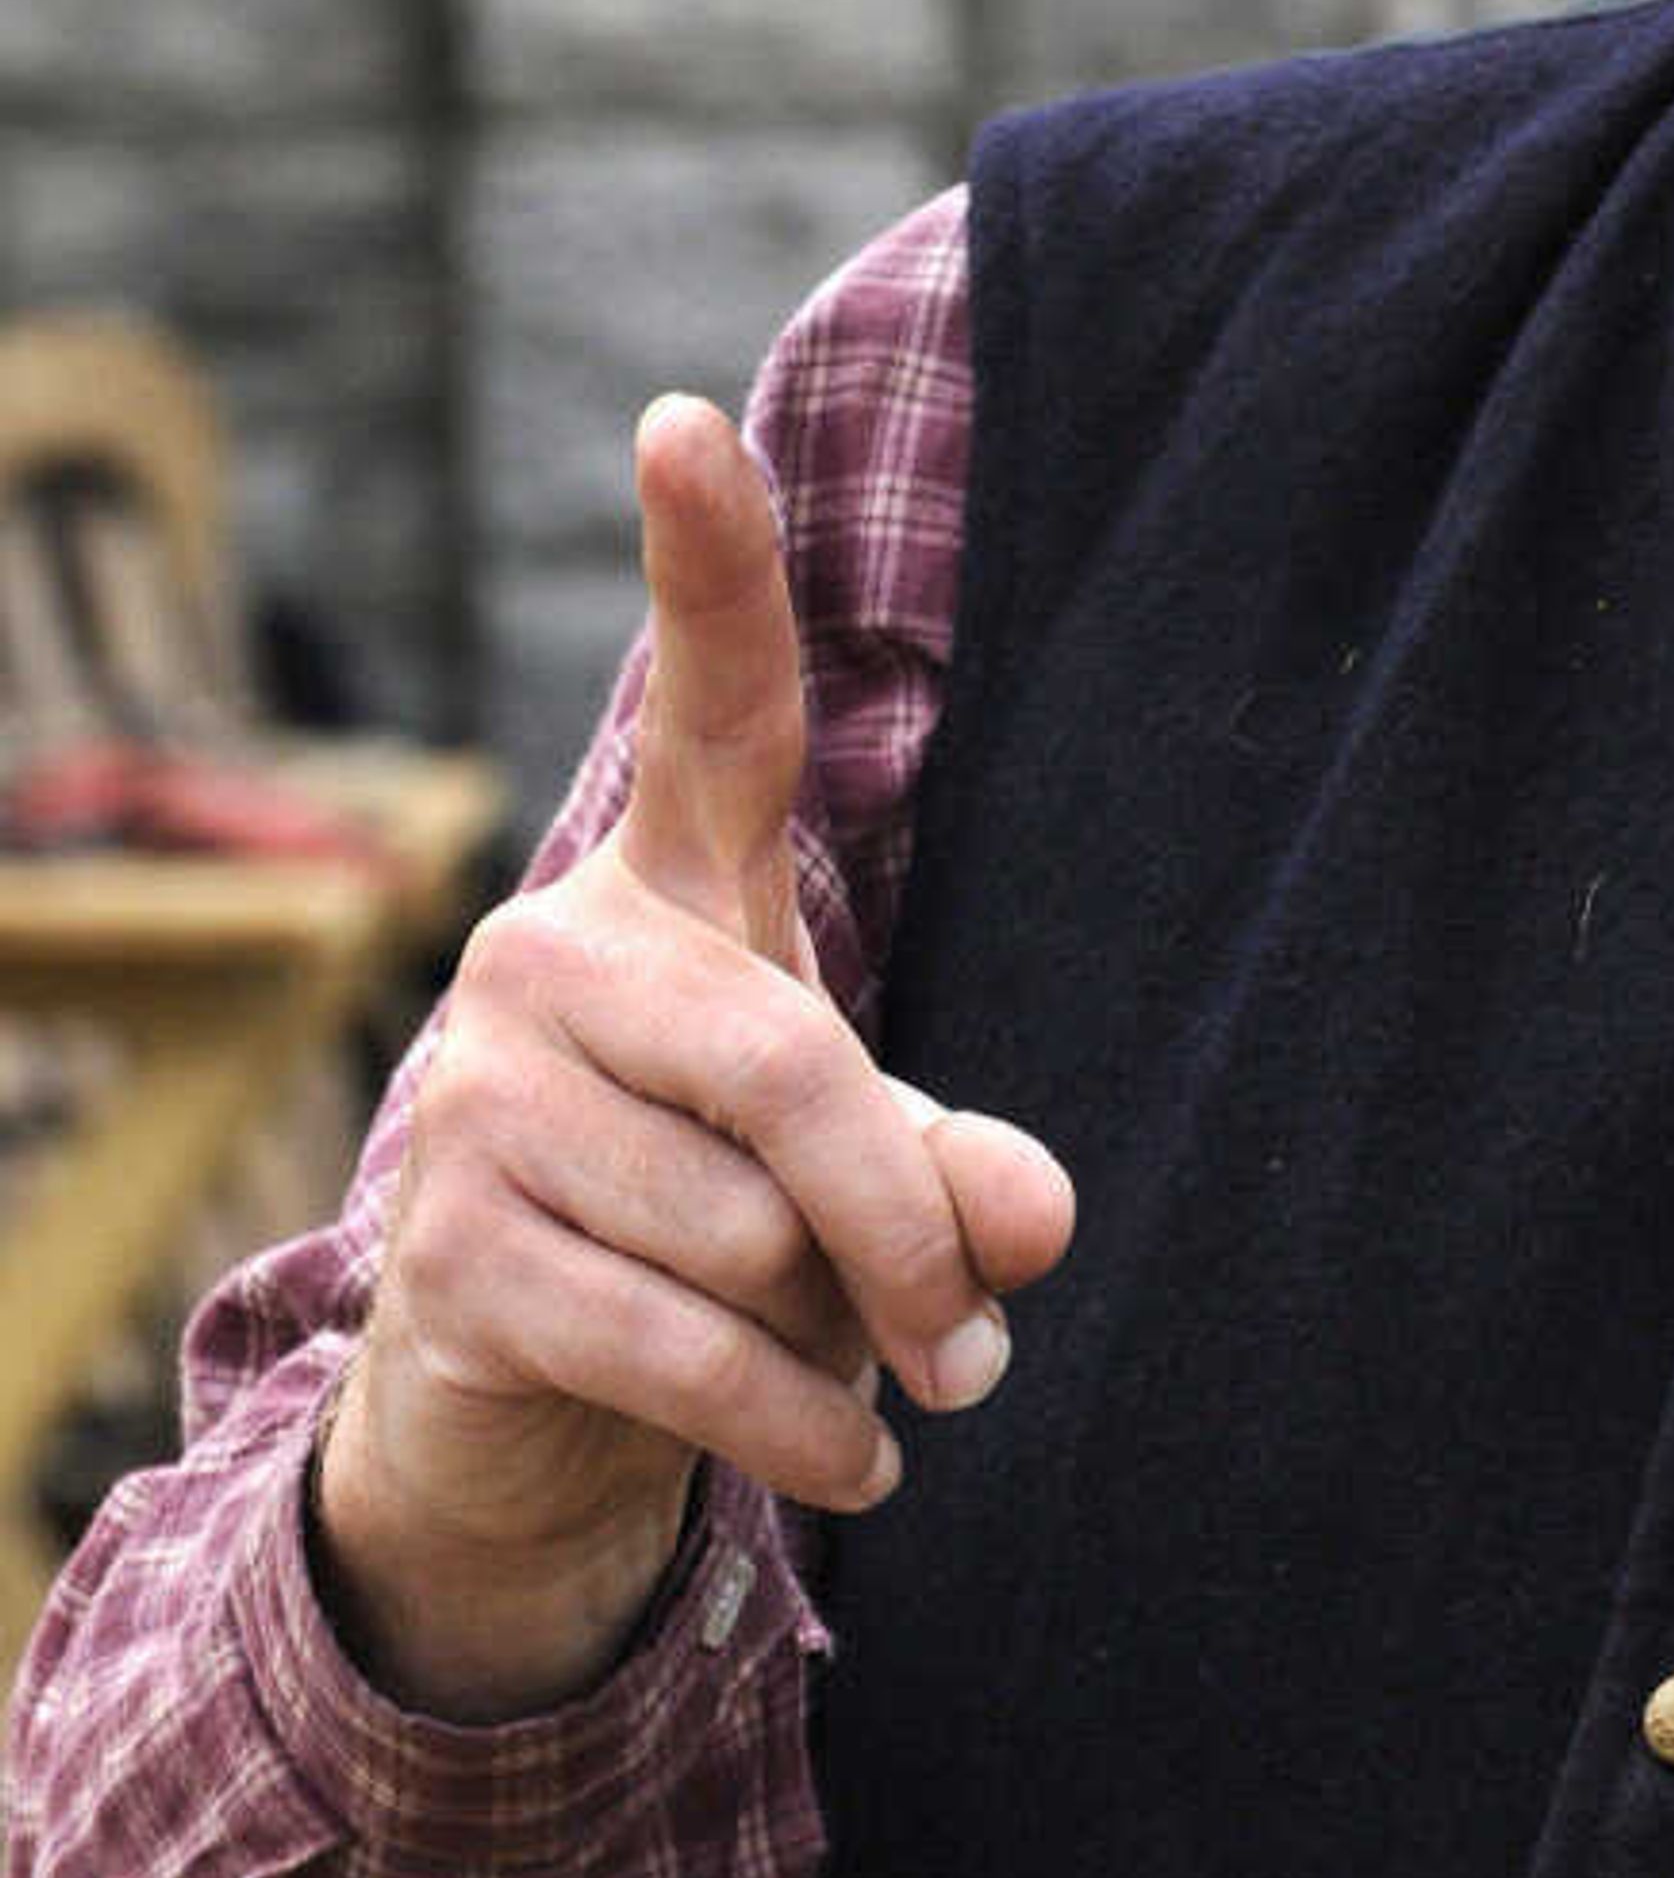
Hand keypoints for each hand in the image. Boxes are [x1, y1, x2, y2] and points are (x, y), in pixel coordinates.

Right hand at [316, 395, 1073, 1719]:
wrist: (525, 1397)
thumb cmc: (729, 1228)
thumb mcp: (871, 1179)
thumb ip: (960, 1173)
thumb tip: (1026, 1228)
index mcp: (674, 891)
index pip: (712, 706)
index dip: (706, 563)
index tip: (679, 418)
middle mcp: (553, 954)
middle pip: (802, 1077)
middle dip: (912, 1234)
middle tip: (978, 1348)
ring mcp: (478, 1095)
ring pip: (746, 1232)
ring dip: (834, 1336)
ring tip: (824, 1357)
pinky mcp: (441, 1249)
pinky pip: (687, 1346)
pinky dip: (798, 1426)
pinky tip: (845, 1459)